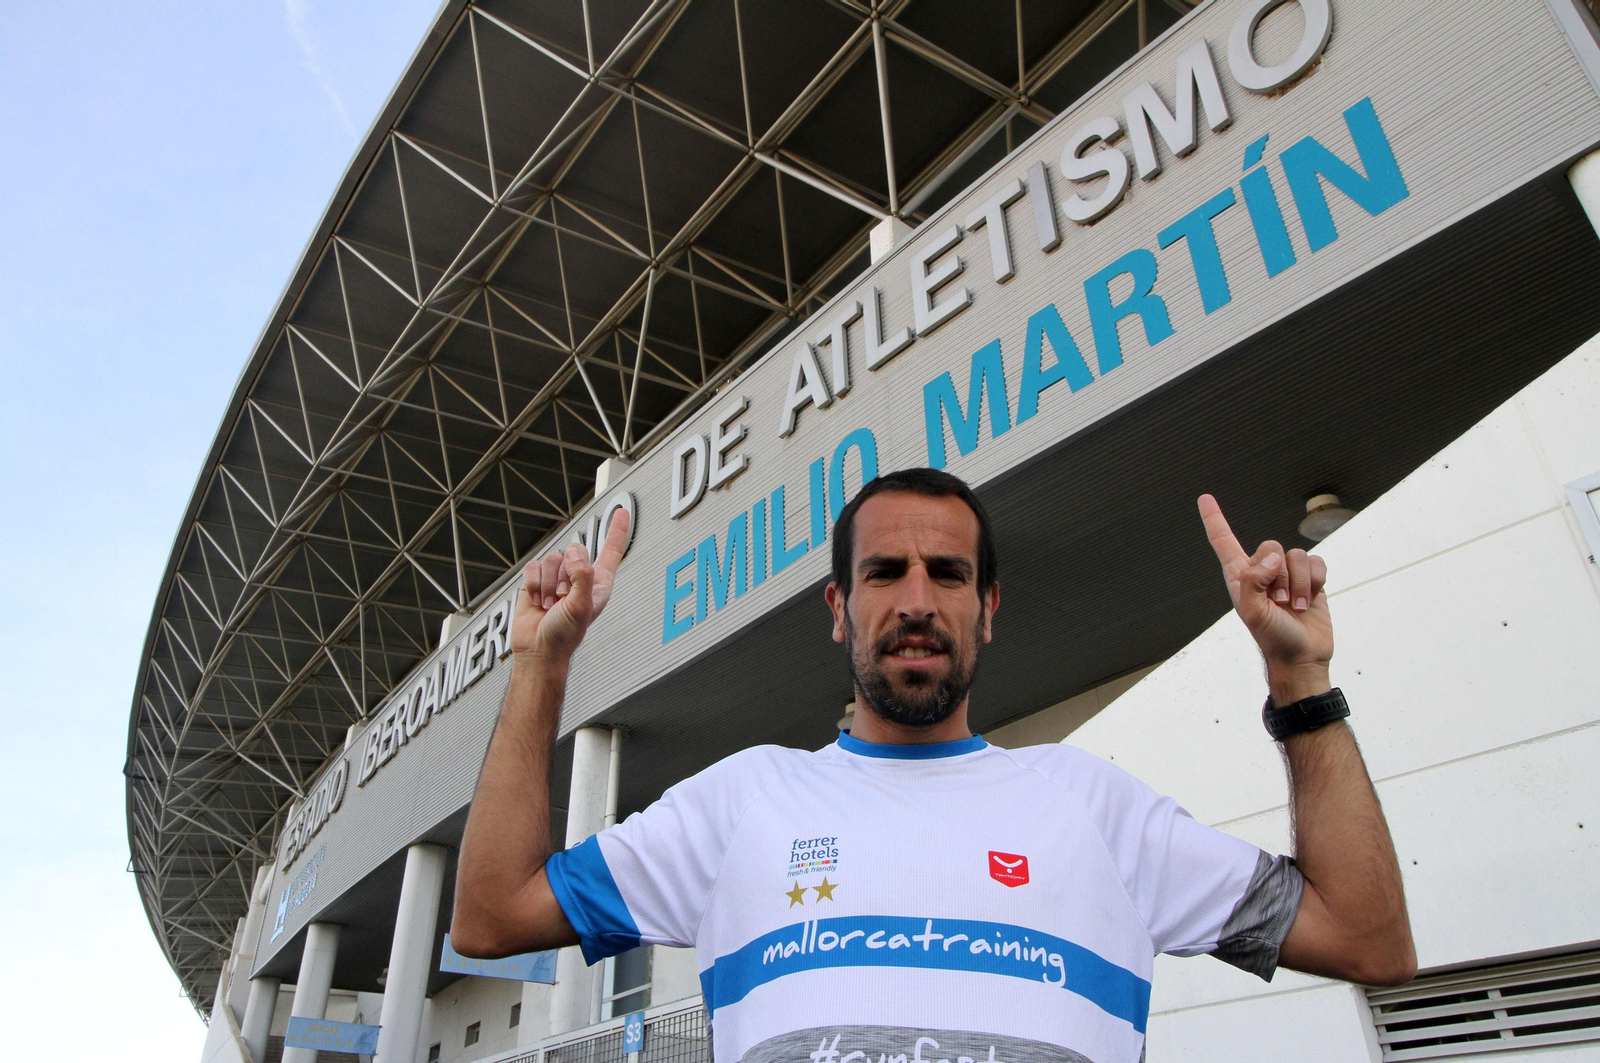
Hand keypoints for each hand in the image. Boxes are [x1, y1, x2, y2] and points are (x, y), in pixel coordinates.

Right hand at [510, 509, 629, 661]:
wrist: (538, 649)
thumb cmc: (565, 635)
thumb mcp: (582, 605)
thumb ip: (582, 575)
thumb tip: (573, 553)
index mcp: (598, 582)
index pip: (611, 550)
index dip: (617, 530)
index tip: (622, 511)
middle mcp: (579, 577)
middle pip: (574, 550)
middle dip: (565, 575)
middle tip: (563, 599)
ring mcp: (557, 578)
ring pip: (552, 558)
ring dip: (548, 585)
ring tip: (550, 605)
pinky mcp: (536, 580)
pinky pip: (533, 566)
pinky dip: (533, 584)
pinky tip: (536, 601)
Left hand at [1198, 494, 1331, 697]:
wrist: (1302, 658)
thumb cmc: (1272, 639)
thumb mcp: (1252, 612)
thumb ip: (1253, 579)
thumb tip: (1272, 558)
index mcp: (1240, 576)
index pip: (1224, 541)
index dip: (1215, 519)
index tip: (1205, 498)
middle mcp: (1261, 571)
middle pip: (1271, 545)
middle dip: (1279, 574)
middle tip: (1278, 602)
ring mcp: (1287, 574)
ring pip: (1297, 555)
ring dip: (1299, 584)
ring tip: (1293, 607)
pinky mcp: (1310, 580)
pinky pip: (1317, 561)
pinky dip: (1316, 581)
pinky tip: (1310, 600)